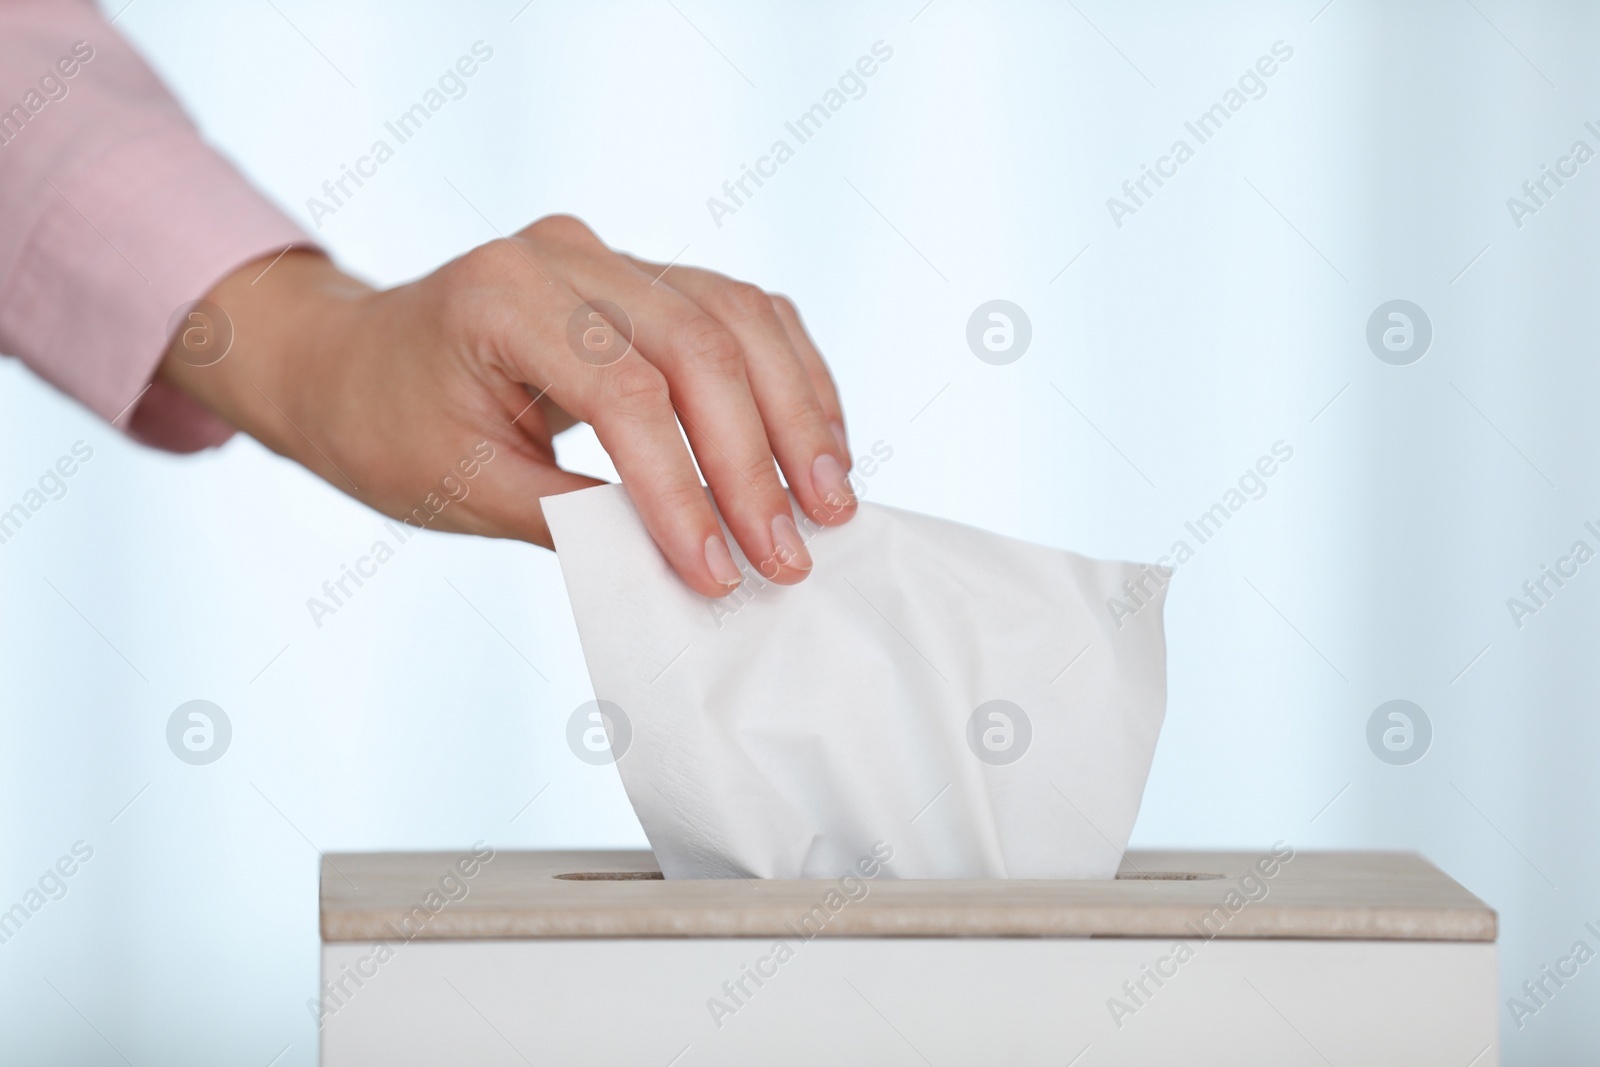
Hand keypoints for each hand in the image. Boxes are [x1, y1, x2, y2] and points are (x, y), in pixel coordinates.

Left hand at [158, 215, 856, 596]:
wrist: (353, 362)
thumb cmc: (387, 428)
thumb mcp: (459, 488)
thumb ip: (567, 518)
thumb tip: (681, 557)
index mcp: (499, 297)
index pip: (623, 391)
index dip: (683, 489)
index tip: (719, 573)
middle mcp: (565, 254)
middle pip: (701, 343)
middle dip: (758, 460)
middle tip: (792, 553)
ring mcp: (612, 254)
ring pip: (742, 316)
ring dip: (798, 415)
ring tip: (831, 504)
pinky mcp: (648, 274)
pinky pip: (745, 311)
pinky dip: (792, 379)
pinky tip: (819, 446)